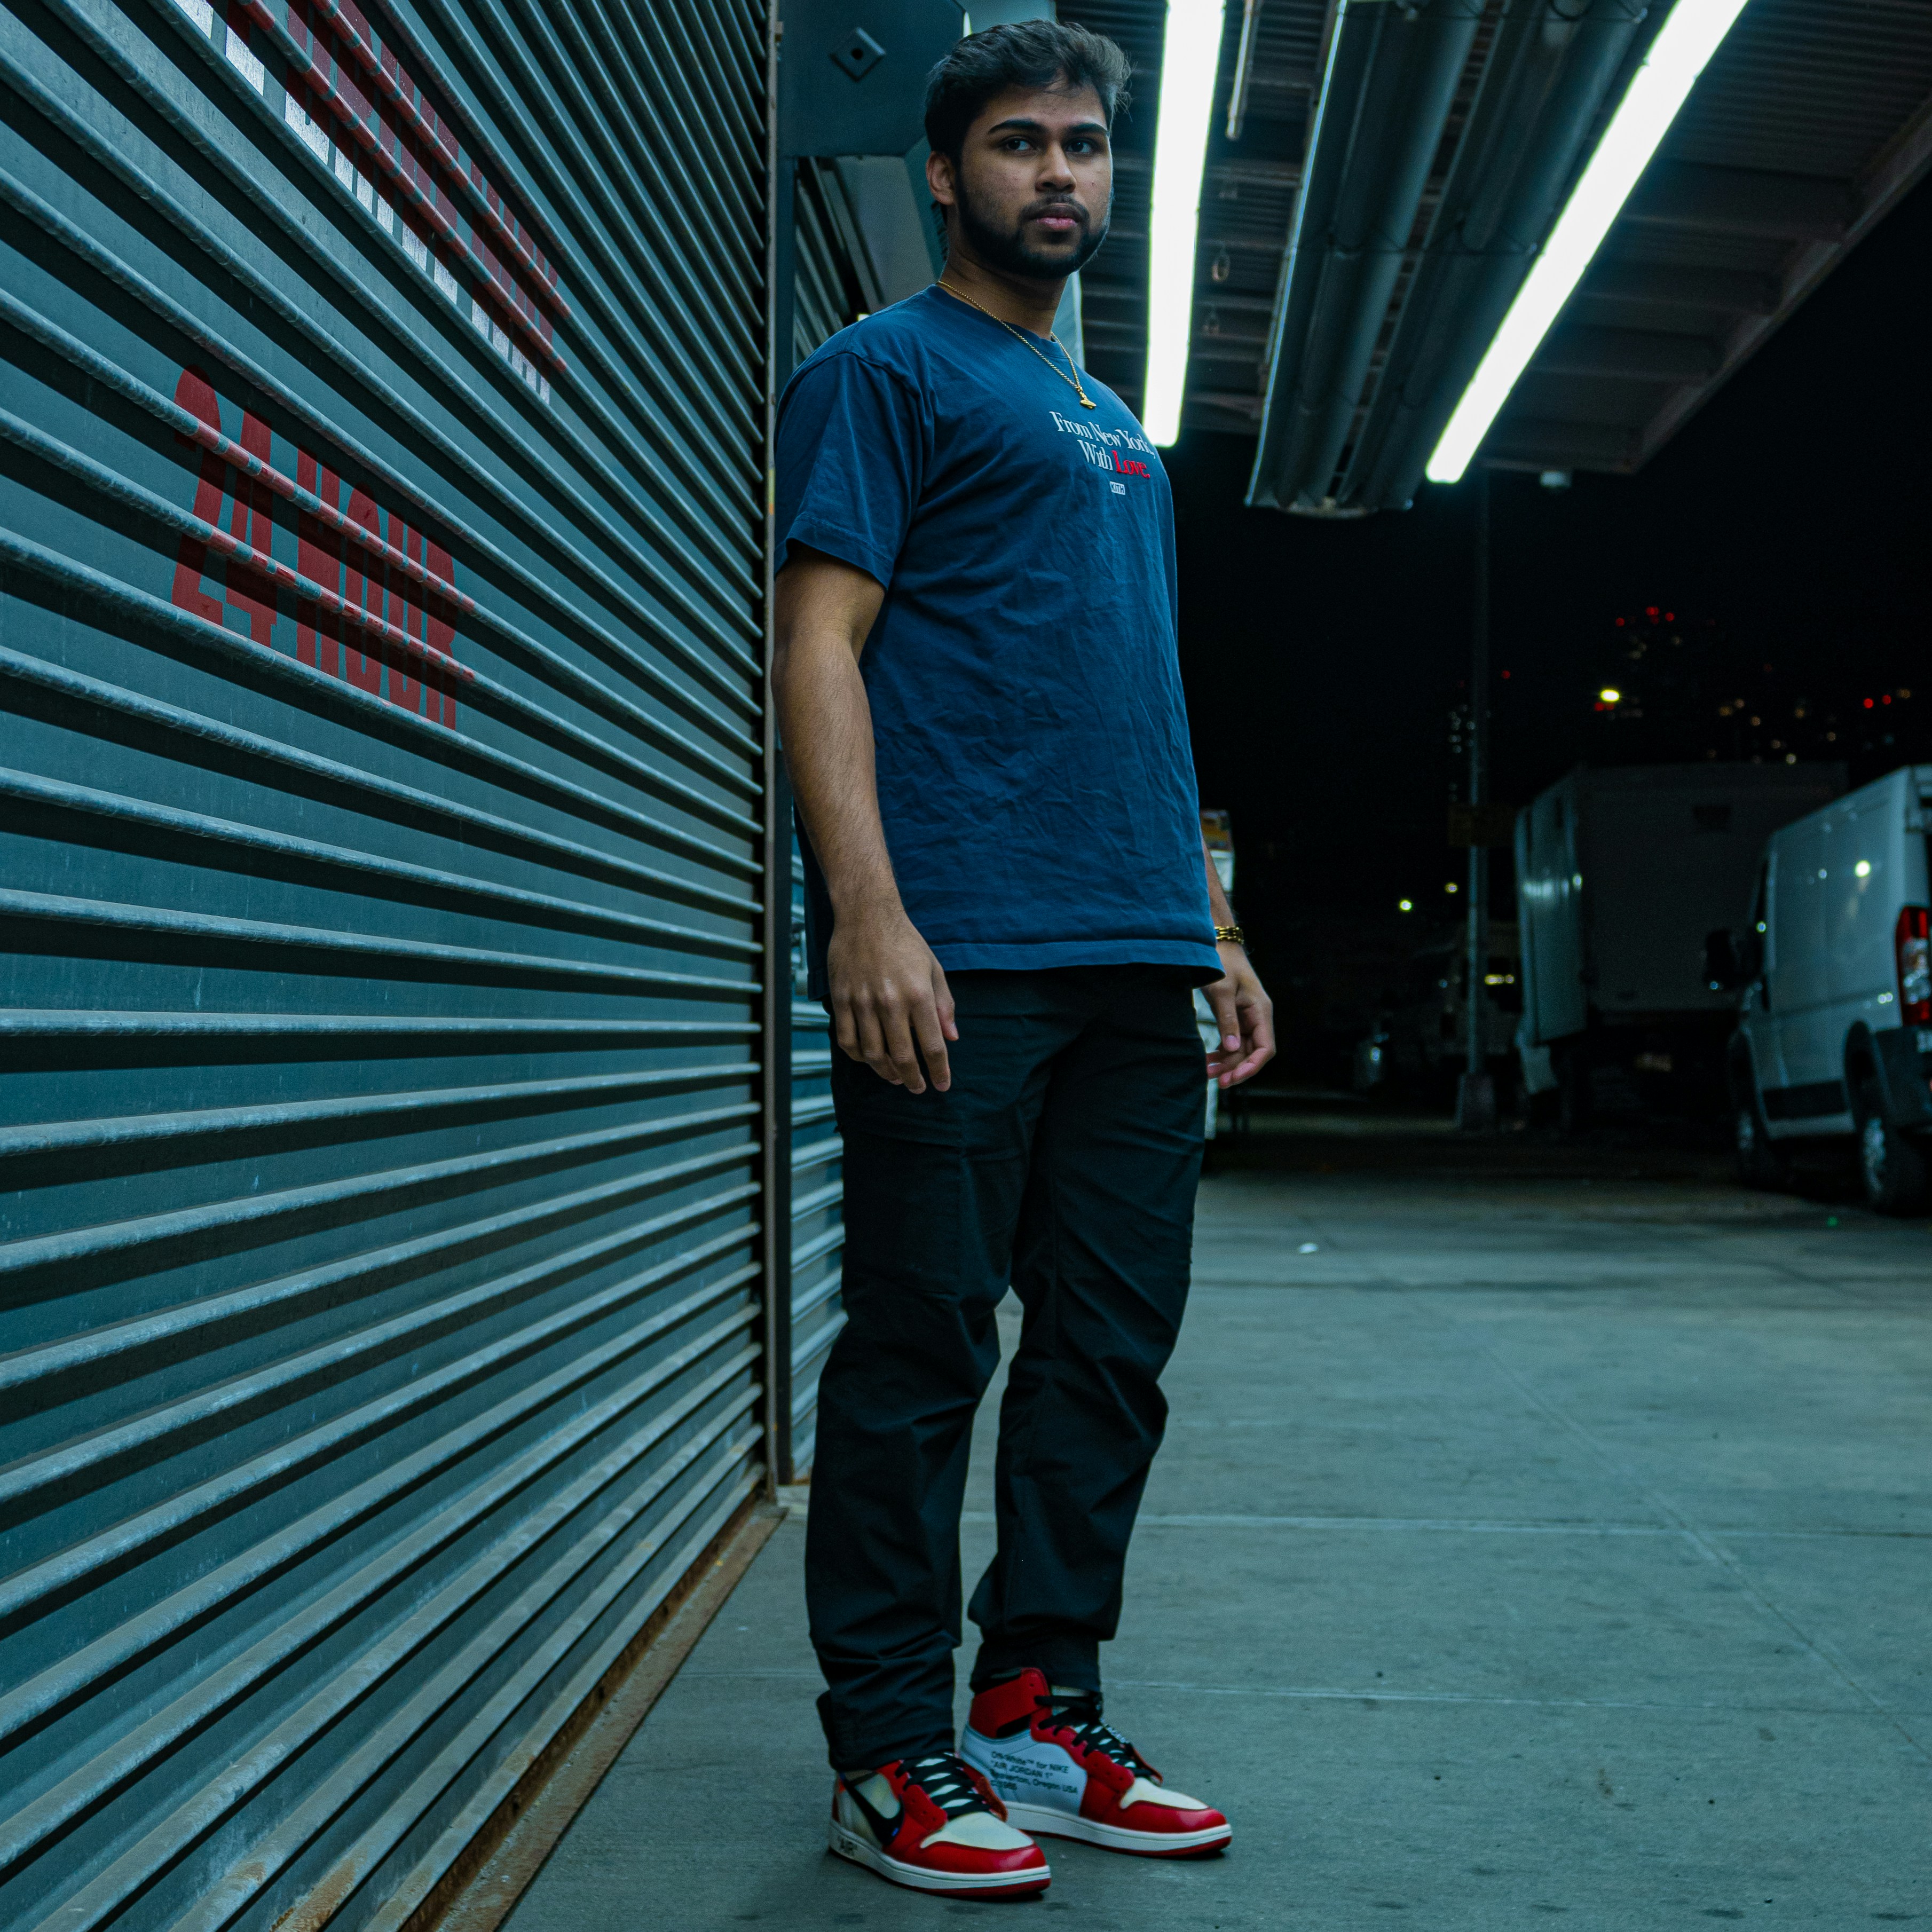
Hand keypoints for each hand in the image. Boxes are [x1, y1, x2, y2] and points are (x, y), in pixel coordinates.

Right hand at [827, 902, 957, 1092]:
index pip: (932, 1046)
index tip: (942, 1086)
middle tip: (918, 1088)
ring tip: (895, 1078)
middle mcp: (891, 1002)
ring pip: (872, 1054)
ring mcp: (863, 1002)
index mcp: (919, 995)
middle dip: (913, 1079)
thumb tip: (952, 1037)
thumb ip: (944, 1005)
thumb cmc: (905, 942)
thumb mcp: (933, 969)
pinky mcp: (841, 999)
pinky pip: (847, 1039)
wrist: (866, 915)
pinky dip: (858, 1057)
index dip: (939, 1071)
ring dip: (885, 1072)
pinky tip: (868, 1060)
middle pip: (902, 1056)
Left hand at [1203, 944, 1274, 1088]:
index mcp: (1261, 1012)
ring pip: (1241, 1050)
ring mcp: (1246, 1019)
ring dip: (1227, 1063)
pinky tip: (1207, 1060)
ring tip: (1207, 1073)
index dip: (1251, 1066)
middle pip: (1252, 1053)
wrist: (1216, 945)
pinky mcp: (1235, 1018)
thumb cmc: (1221, 963)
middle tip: (1216, 1081)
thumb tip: (1231, 1050)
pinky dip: (1221, 1053)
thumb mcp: (1222, 991)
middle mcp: (1257, 1018)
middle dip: (1236, 1068)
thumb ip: (1227, 1020)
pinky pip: (1232, 1042)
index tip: (1233, 1078)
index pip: (1265, 1049)